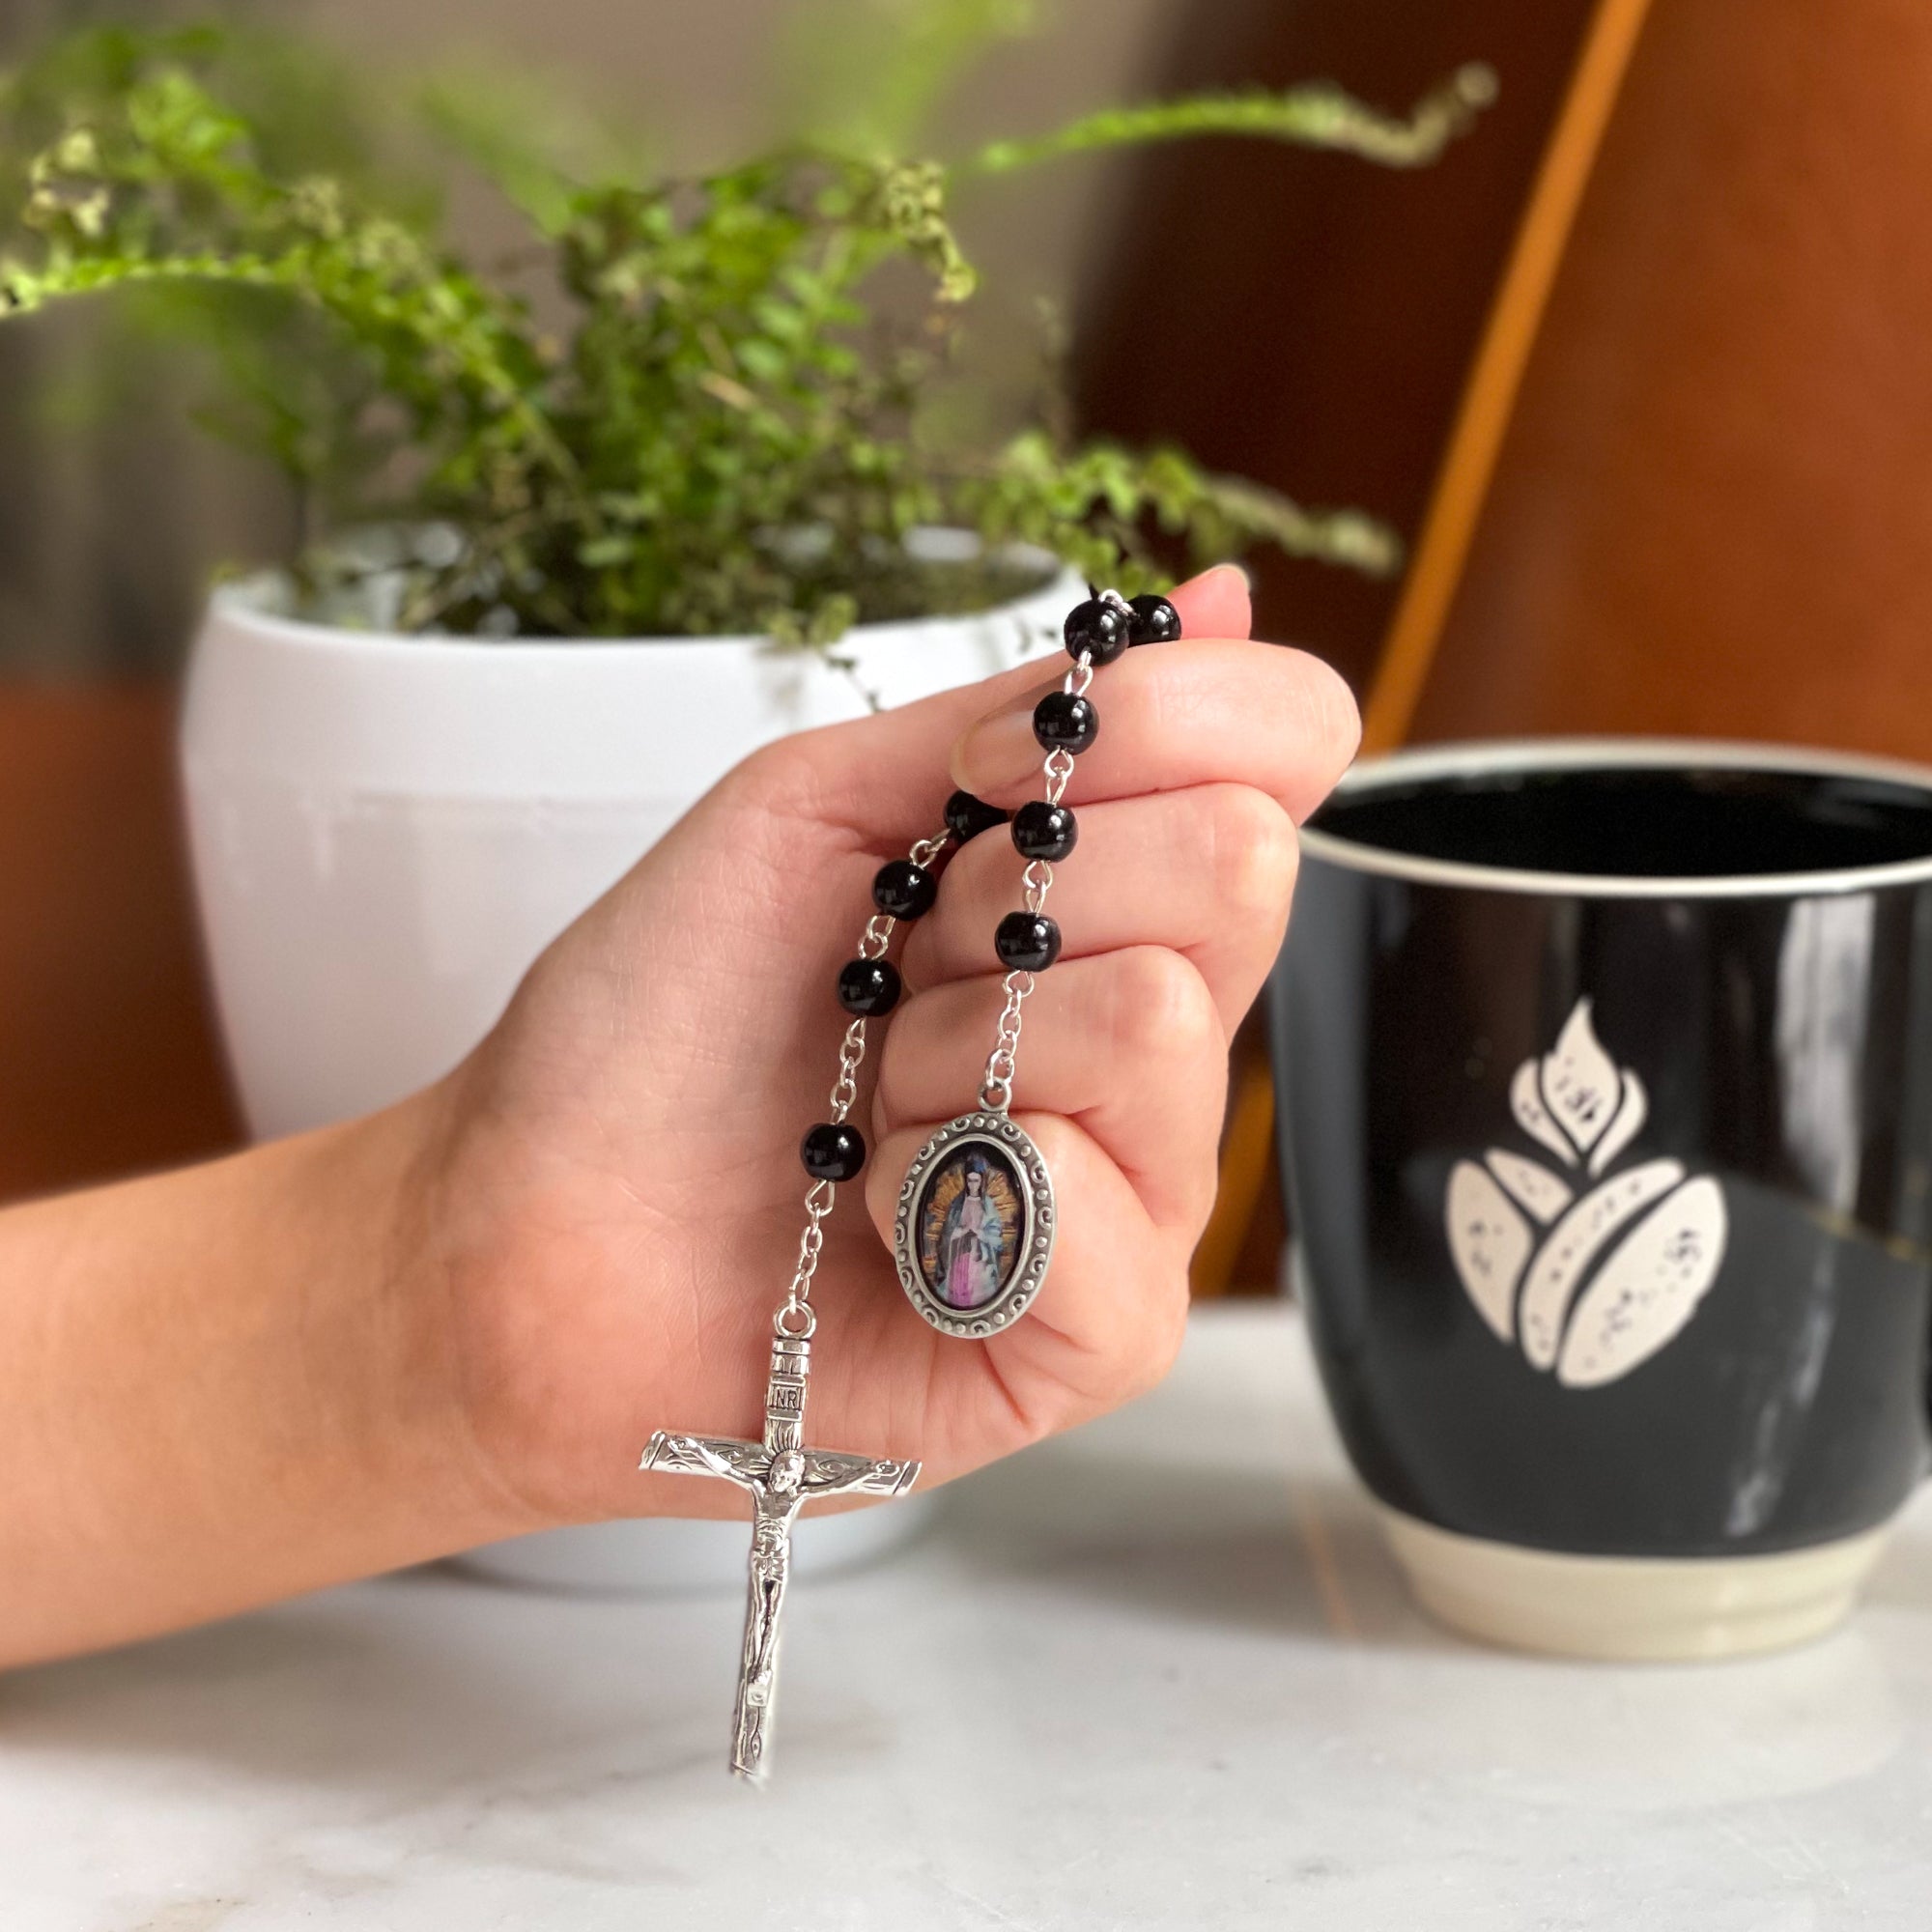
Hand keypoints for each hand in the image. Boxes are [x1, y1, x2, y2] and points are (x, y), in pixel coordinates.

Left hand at [431, 566, 1359, 1523]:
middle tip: (899, 959)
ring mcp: (1137, 1183)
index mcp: (1101, 894)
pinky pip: (1108, 1221)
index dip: (1164, 722)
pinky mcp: (1098, 1331)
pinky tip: (878, 1211)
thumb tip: (1223, 596)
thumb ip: (1022, 709)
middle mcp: (1148, 1027)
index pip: (1282, 752)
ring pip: (1158, 1024)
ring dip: (956, 1045)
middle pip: (1240, 869)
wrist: (530, 1227)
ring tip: (865, 1103)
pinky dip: (945, 1189)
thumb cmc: (656, 1022)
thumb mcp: (824, 810)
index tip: (986, 776)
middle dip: (1019, 888)